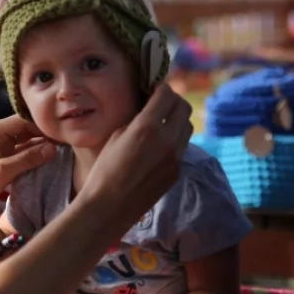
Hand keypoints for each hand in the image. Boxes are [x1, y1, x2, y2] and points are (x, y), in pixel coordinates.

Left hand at [0, 116, 55, 222]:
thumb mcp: (1, 172)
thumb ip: (27, 159)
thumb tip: (52, 148)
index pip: (22, 121)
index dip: (42, 126)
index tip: (62, 133)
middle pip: (25, 129)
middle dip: (43, 135)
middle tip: (66, 142)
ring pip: (24, 142)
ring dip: (39, 146)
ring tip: (61, 150)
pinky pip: (20, 154)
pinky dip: (32, 156)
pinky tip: (47, 160)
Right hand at [81, 84, 192, 225]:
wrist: (110, 205)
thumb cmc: (105, 168)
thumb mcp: (116, 135)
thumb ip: (136, 120)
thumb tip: (148, 110)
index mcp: (147, 127)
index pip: (167, 94)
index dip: (160, 87)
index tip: (152, 89)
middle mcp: (168, 139)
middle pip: (183, 107)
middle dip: (173, 100)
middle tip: (160, 102)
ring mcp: (176, 156)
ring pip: (188, 126)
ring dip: (177, 118)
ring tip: (162, 122)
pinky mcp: (177, 170)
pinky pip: (182, 145)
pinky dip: (175, 138)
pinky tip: (159, 144)